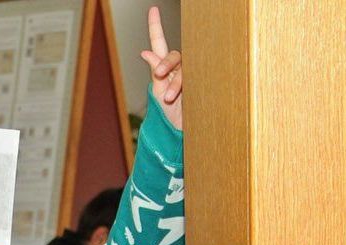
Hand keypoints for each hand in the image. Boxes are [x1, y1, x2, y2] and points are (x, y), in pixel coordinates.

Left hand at [141, 6, 182, 129]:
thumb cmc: (166, 113)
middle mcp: (177, 67)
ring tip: (167, 97)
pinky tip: (179, 92)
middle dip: (166, 63)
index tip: (153, 9)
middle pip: (173, 55)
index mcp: (164, 67)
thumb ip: (155, 72)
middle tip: (159, 75)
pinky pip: (194, 79)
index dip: (156, 26)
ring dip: (175, 82)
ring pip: (184, 69)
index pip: (160, 42)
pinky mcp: (200, 84)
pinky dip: (184, 86)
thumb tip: (145, 52)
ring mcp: (189, 75)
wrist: (179, 131)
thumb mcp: (157, 92)